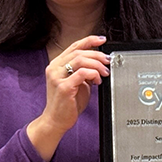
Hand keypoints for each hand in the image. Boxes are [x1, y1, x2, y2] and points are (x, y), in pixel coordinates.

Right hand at [26, 35, 109, 160]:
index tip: (102, 40)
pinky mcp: (63, 87)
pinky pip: (82, 73)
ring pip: (80, 60)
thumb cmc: (67, 104)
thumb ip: (85, 72)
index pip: (74, 46)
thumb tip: (99, 63)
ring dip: (96, 65)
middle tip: (107, 61)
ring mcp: (57, 77)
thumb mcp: (78, 83)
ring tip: (104, 72)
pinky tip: (97, 80)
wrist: (56, 120)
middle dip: (97, 55)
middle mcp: (54, 68)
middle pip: (79, 52)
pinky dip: (93, 74)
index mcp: (56, 65)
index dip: (89, 41)